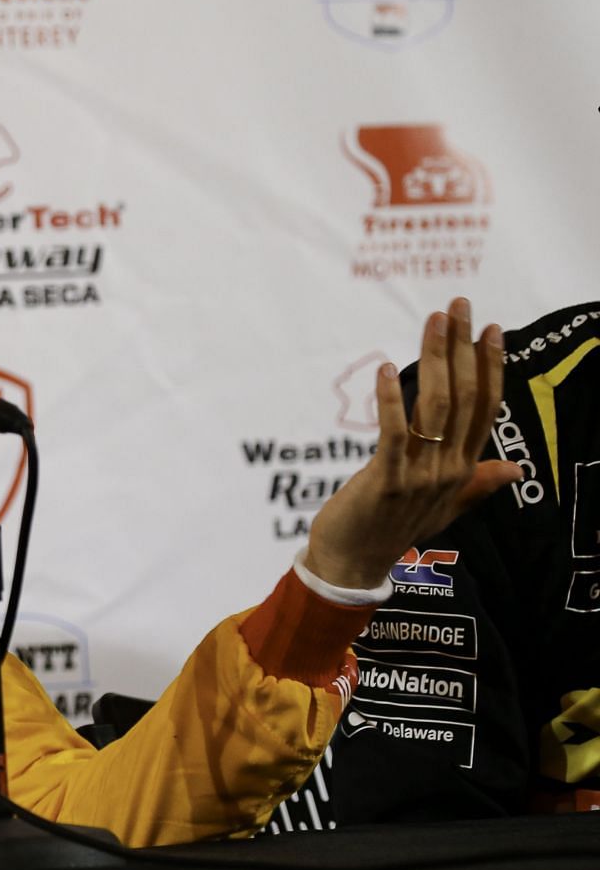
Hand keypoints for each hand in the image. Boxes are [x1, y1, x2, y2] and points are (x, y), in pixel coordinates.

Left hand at [305, 297, 523, 588]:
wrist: (354, 563)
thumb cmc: (394, 529)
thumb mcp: (444, 507)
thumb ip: (478, 484)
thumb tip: (516, 469)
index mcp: (463, 469)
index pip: (486, 408)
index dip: (491, 366)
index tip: (490, 329)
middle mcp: (449, 469)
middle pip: (466, 398)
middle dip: (464, 348)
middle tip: (459, 306)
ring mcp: (419, 475)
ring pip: (437, 408)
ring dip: (436, 360)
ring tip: (432, 321)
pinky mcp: (386, 480)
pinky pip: (394, 434)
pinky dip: (392, 400)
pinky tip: (389, 370)